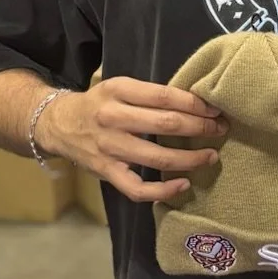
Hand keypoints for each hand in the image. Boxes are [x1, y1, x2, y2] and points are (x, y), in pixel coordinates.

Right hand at [40, 77, 226, 203]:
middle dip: (200, 127)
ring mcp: (109, 148)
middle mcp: (112, 118)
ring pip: (157, 157)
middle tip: (220, 129)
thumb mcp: (119, 87)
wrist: (57, 124)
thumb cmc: (98, 104)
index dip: (195, 104)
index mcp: (118, 90)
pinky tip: (183, 185)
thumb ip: (148, 95)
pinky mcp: (106, 172)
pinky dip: (163, 191)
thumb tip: (194, 103)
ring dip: (190, 158)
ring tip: (210, 156)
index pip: (165, 96)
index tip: (215, 109)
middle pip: (166, 124)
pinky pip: (137, 189)